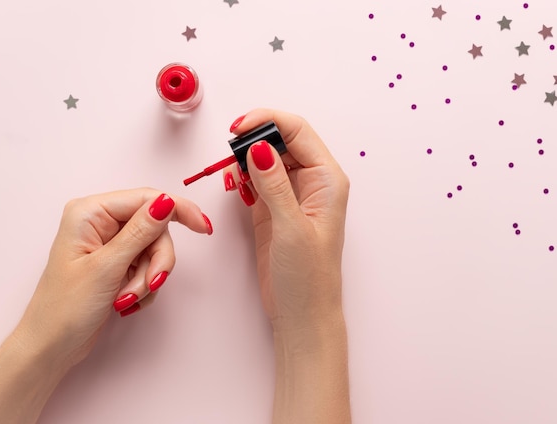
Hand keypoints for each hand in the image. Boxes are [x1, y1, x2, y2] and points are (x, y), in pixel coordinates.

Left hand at [15, 188, 211, 367]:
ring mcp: (109, 244)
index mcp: (90, 212)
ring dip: (147, 278)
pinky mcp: (116, 263)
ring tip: (128, 299)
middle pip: (154, 228)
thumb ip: (140, 232)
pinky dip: (144, 286)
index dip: (178, 210)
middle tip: (150, 285)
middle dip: (155, 261)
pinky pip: (147, 266)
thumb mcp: (106, 267)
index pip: (146, 199)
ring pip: (153, 250)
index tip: (203, 228)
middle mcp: (99, 222)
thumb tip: (166, 202)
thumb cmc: (64, 308)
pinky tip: (127, 302)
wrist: (51, 347)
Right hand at [224, 109, 349, 333]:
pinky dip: (244, 177)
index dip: (268, 121)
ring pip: (267, 158)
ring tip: (233, 171)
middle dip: (254, 138)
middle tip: (230, 149)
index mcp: (327, 180)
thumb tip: (259, 146)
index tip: (239, 128)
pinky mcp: (274, 209)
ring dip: (247, 158)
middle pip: (282, 140)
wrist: (301, 313)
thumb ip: (274, 185)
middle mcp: (311, 182)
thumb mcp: (291, 227)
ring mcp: (291, 195)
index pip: (299, 132)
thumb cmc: (309, 276)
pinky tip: (236, 184)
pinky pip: (257, 180)